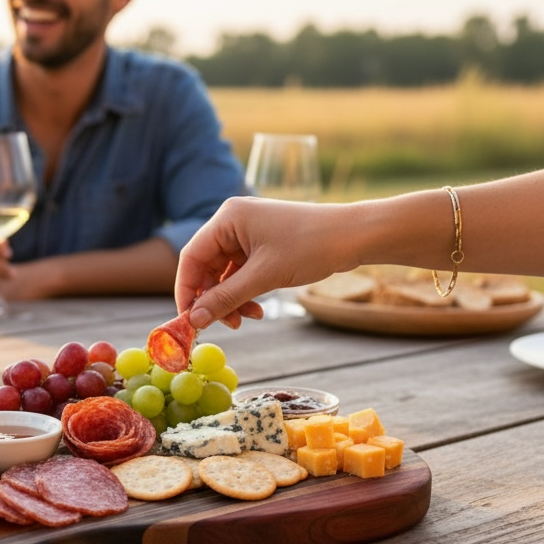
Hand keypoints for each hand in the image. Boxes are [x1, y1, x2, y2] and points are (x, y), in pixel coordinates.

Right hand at [177, 197, 344, 328]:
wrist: (355, 236)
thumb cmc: (310, 246)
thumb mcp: (264, 276)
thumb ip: (225, 298)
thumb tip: (194, 320)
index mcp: (227, 218)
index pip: (192, 257)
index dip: (187, 290)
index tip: (188, 320)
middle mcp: (233, 222)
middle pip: (207, 267)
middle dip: (214, 298)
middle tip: (224, 325)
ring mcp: (248, 233)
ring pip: (225, 273)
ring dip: (231, 299)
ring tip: (246, 319)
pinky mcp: (262, 244)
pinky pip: (242, 272)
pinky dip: (245, 292)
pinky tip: (258, 309)